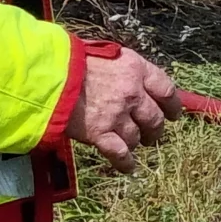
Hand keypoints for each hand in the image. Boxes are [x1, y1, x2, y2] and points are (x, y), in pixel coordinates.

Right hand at [74, 48, 180, 171]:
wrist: (45, 75)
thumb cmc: (70, 61)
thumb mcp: (105, 53)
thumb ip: (123, 68)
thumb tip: (130, 77)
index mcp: (136, 68)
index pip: (166, 89)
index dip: (174, 105)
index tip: (175, 113)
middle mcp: (132, 92)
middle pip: (155, 117)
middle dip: (155, 129)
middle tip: (153, 134)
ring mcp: (117, 115)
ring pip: (137, 136)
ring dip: (137, 142)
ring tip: (134, 145)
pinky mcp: (99, 133)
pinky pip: (119, 153)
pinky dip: (125, 162)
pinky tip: (129, 168)